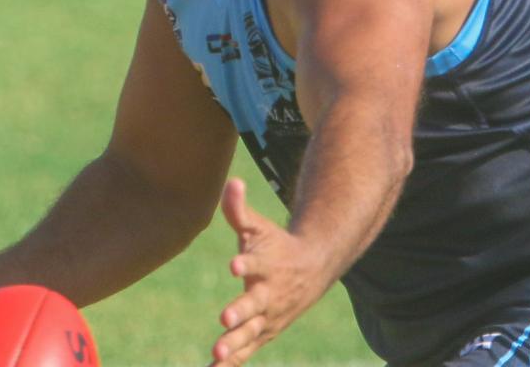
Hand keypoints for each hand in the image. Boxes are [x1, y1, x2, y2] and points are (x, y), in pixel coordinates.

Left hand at [210, 179, 332, 366]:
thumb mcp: (259, 226)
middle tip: (225, 317)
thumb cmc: (277, 246)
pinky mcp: (262, 333)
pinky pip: (246, 352)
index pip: (257, 263)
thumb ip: (239, 209)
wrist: (312, 271)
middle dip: (240, 312)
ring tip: (217, 351)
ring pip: (250, 333)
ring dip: (235, 343)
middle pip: (254, 303)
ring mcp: (267, 317)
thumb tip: (231, 182)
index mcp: (268, 264)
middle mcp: (269, 293)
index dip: (246, 263)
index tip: (234, 265)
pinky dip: (232, 363)